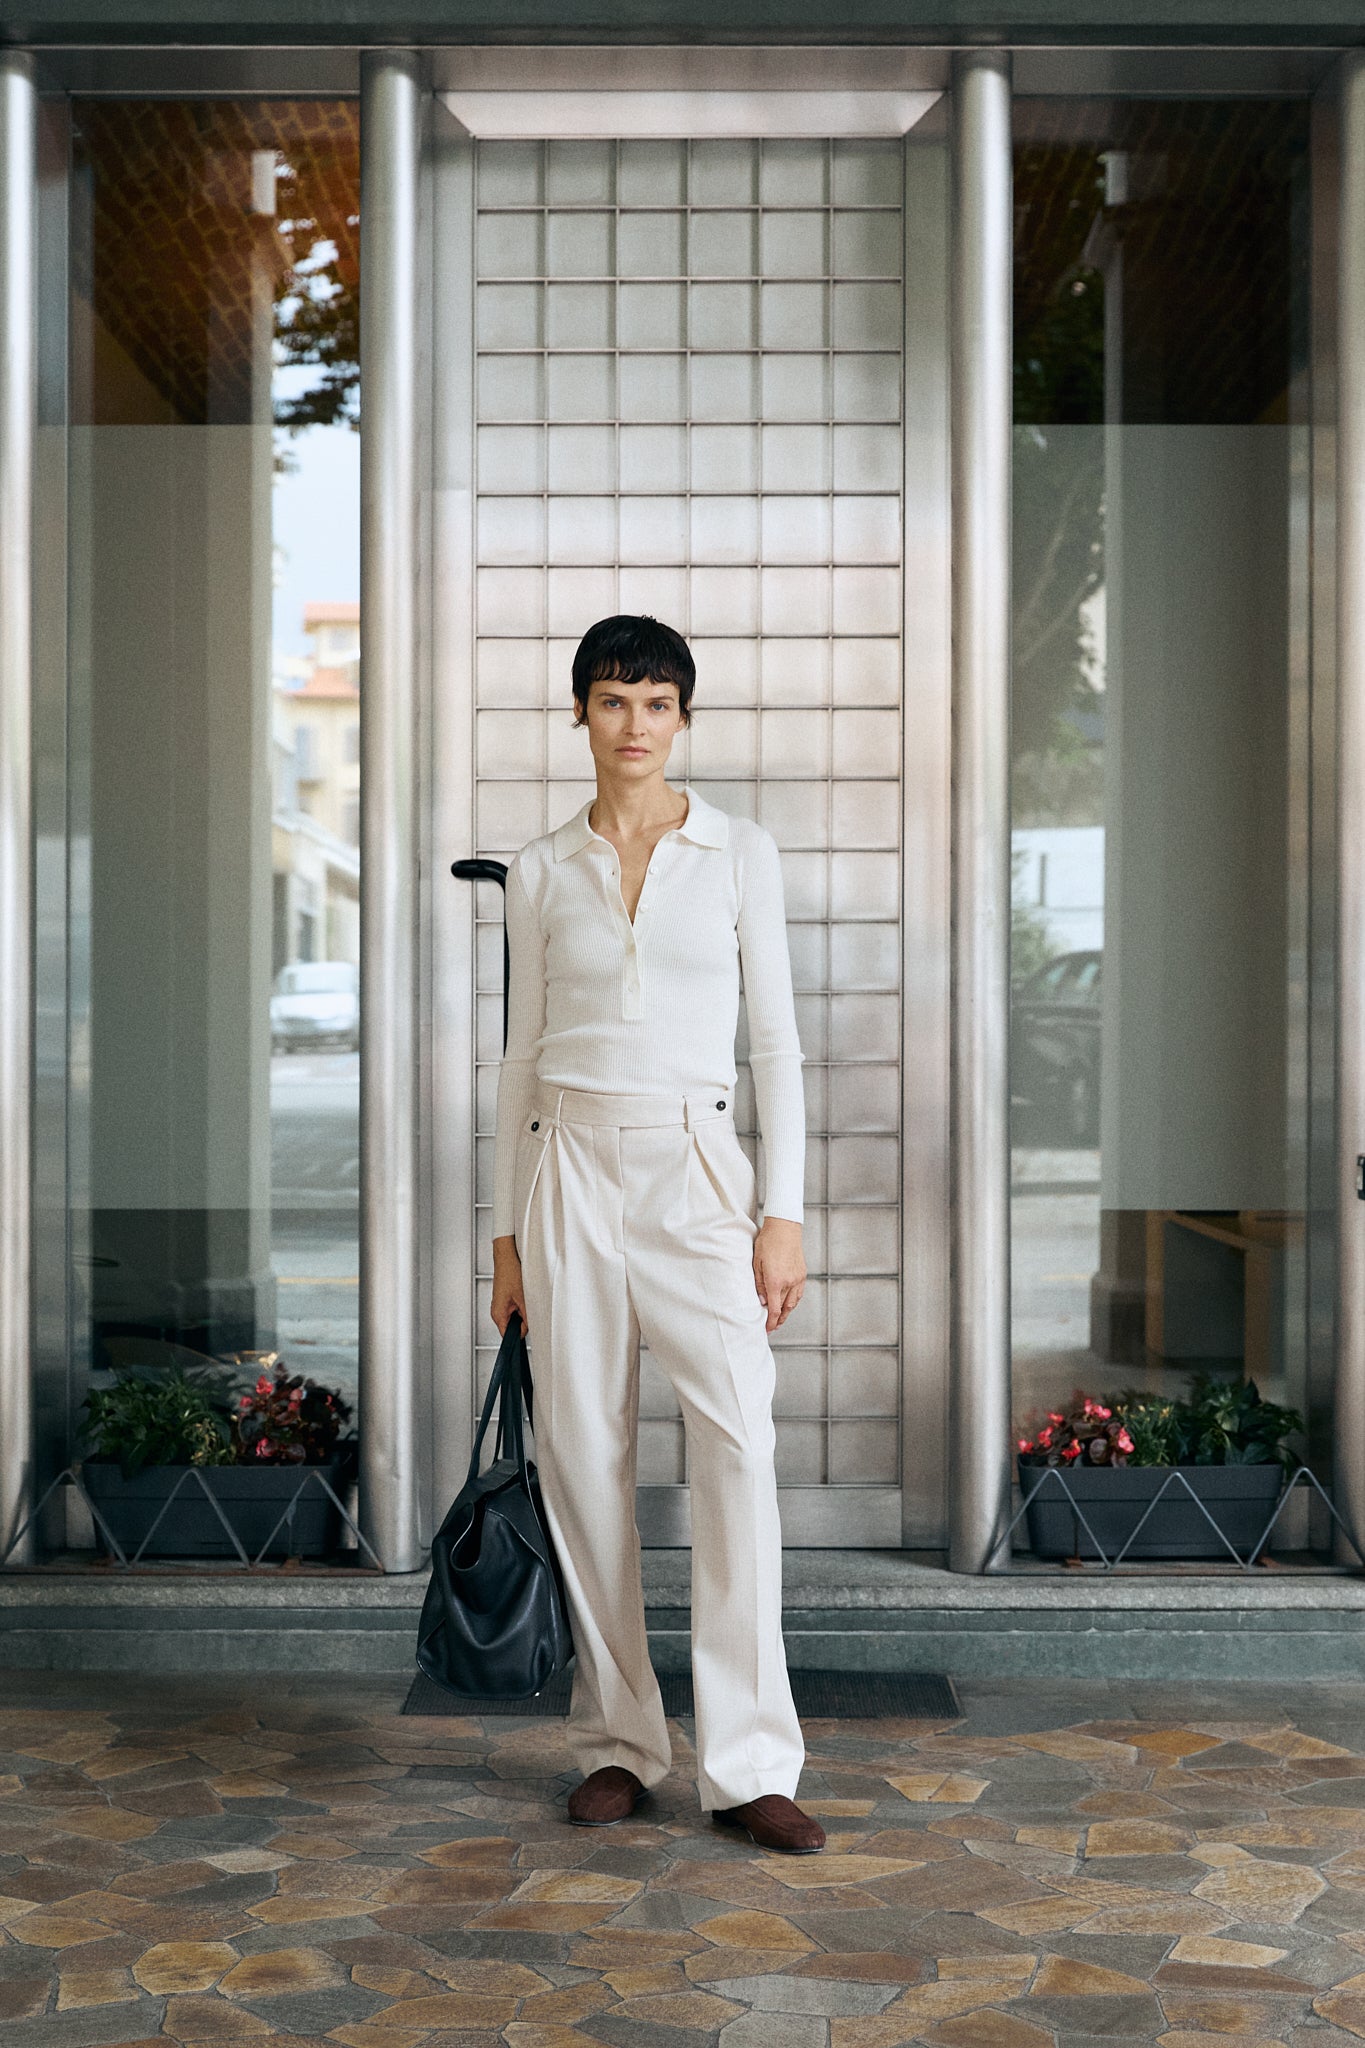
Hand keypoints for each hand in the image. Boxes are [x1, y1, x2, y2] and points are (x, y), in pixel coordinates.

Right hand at [491, 1235, 529, 1335]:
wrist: (507, 1257)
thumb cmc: (511, 1273)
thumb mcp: (524, 1298)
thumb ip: (526, 1318)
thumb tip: (528, 1330)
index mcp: (498, 1314)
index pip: (507, 1335)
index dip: (518, 1337)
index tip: (529, 1335)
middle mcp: (497, 1311)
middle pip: (512, 1327)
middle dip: (523, 1323)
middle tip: (531, 1313)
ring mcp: (500, 1305)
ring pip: (515, 1318)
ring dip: (523, 1314)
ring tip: (527, 1301)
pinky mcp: (504, 1300)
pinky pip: (514, 1310)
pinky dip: (521, 1307)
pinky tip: (525, 1297)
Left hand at [753, 1217, 804, 1332]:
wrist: (784, 1227)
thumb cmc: (767, 1242)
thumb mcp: (756, 1263)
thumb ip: (759, 1285)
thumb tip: (763, 1302)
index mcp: (775, 1281)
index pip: (774, 1310)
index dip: (770, 1322)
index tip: (766, 1329)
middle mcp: (789, 1282)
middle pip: (785, 1309)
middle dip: (778, 1321)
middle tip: (771, 1328)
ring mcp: (798, 1278)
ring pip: (793, 1303)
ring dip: (786, 1313)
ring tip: (779, 1319)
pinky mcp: (802, 1274)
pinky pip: (799, 1294)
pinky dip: (793, 1302)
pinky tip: (788, 1304)